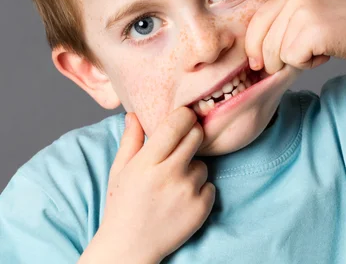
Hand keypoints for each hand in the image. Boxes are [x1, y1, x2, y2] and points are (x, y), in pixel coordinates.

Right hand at [95, 108, 215, 262]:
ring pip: (203, 164)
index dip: (184, 115)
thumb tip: (134, 113)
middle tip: (182, 146)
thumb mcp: (120, 170)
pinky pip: (210, 186)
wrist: (130, 247)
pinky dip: (200, 190)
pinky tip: (182, 200)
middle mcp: (169, 174)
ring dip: (193, 168)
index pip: (176, 124)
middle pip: (196, 136)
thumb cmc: (122, 205)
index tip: (184, 115)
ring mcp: (187, 192)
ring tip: (174, 184)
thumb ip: (131, 140)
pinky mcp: (201, 208)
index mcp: (147, 162)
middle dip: (192, 135)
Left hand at [245, 0, 345, 73]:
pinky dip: (308, 65)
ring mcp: (303, 14)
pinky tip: (324, 54)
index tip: (258, 63)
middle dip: (273, 61)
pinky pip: (293, 60)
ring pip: (276, 53)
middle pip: (263, 42)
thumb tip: (255, 54)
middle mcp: (294, 0)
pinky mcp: (312, 31)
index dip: (253, 47)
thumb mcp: (310, 16)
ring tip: (317, 52)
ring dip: (295, 62)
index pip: (256, 22)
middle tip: (297, 61)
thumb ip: (285, 25)